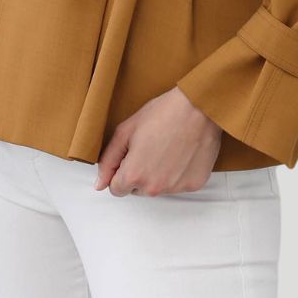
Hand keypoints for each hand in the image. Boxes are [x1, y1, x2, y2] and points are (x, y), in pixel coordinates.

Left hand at [93, 86, 222, 196]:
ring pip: (158, 188)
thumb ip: (109, 160)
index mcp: (134, 175)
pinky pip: (178, 184)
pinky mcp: (194, 185)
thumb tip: (100, 184)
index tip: (130, 155)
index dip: (120, 170)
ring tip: (166, 147)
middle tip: (150, 147)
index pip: (116, 189)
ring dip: (158, 174)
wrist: (198, 108)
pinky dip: (177, 173)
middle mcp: (154, 188)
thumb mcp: (126, 130)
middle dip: (139, 173)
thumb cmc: (163, 113)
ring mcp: (175, 188)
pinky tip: (181, 152)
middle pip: (137, 190)